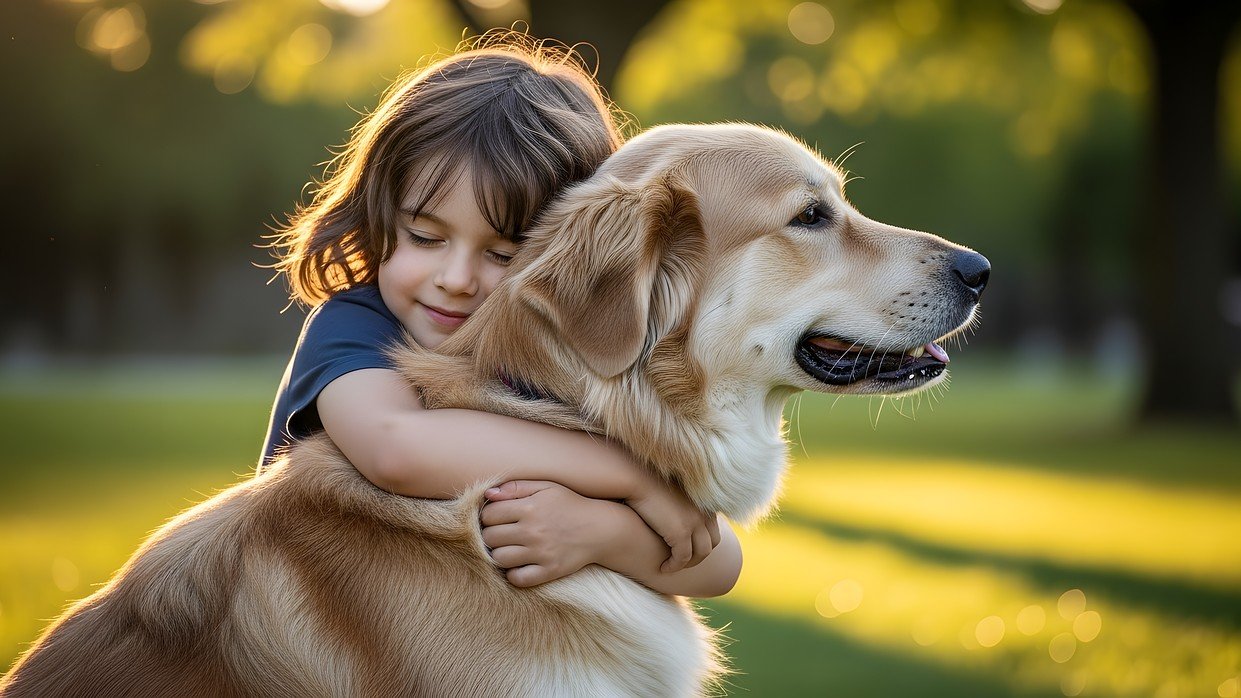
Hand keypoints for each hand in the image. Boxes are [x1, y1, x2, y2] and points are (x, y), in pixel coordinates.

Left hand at [481, 480, 621, 586]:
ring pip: (500, 559)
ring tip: (509, 548)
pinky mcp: (549, 571)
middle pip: (490, 537)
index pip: (489, 515)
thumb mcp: (546, 488)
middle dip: (491, 535)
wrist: (600, 529)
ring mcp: (541, 553)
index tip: (497, 518)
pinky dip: (514, 574)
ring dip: (500, 554)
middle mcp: (533, 531)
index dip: (488, 516)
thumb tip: (488, 495)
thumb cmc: (570, 504)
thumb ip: (516, 487)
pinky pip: (518, 579)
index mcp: (530, 507)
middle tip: (502, 534)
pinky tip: (520, 565)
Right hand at [624, 475, 719, 572]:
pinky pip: (682, 558)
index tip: (689, 550)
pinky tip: (663, 568)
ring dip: (687, 564)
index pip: (713, 530)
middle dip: (698, 557)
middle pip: (711, 543)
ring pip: (700, 553)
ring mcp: (695, 522)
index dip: (702, 544)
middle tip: (682, 563)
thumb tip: (678, 514)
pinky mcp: (681, 532)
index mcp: (705, 501)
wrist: (637, 478)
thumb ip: (682, 503)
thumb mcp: (674, 492)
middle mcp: (704, 512)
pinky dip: (674, 566)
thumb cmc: (649, 483)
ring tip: (673, 567)